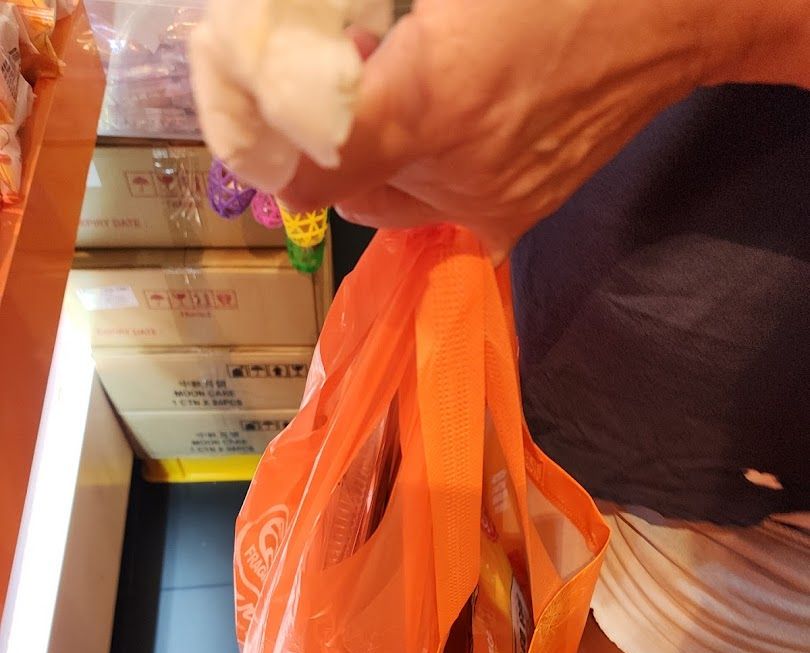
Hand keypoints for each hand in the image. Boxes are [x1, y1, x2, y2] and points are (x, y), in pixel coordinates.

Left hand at [280, 0, 725, 257]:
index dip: (261, 142)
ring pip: (384, 201)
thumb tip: (319, 41)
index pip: (307, 165)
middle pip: (340, 185)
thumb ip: (370, 12)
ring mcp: (489, 205)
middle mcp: (457, 172)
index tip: (245, 102)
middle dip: (323, 134)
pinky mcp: (517, 217)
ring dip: (372, 154)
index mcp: (434, 98)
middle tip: (347, 66)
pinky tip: (449, 125)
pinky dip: (421, 174)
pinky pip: (436, 209)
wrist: (680, 12)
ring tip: (404, 89)